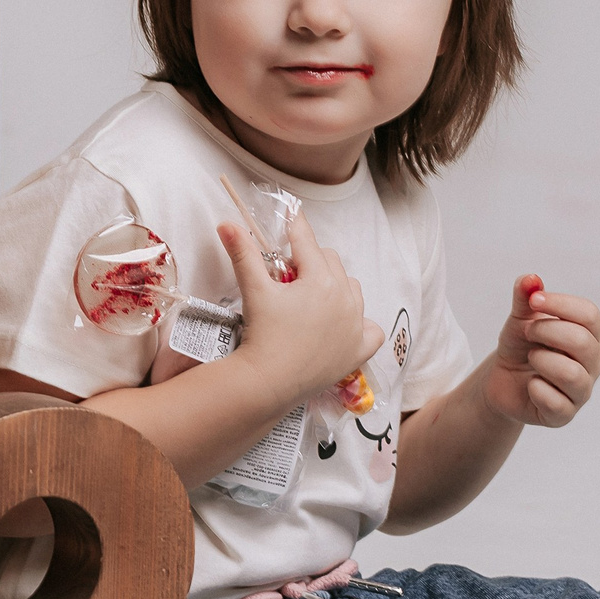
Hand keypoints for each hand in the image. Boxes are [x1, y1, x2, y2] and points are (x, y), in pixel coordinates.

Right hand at [221, 207, 382, 404]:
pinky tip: (341, 327)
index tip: (292, 215)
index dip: (296, 227)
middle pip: (330, 262)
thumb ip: (243, 254)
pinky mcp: (359, 350)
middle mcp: (345, 298)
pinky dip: (359, 325)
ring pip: (351, 289)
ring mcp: (355, 325)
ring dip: (335, 288)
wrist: (269, 383)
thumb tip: (227, 223)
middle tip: (287, 279)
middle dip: (310, 263)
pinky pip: (372, 329)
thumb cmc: (262, 334)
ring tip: (311, 301)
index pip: (307, 242)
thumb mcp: (254, 290)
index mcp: (320, 279)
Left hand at [484, 274, 599, 426]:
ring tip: (531, 358)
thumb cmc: (521, 345)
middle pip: (582, 342)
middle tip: (527, 333)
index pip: (590, 314)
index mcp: (589, 334)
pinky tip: (530, 385)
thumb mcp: (520, 319)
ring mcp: (581, 391)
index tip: (533, 301)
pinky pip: (556, 402)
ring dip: (541, 360)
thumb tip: (530, 279)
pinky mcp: (564, 415)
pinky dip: (535, 389)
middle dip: (546, 332)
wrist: (502, 380)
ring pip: (572, 374)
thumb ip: (525, 298)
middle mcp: (592, 363)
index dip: (560, 304)